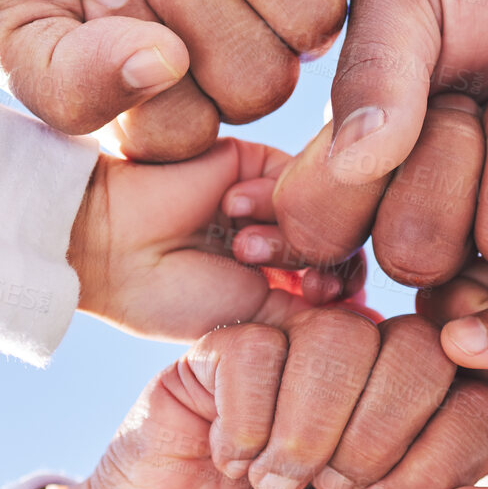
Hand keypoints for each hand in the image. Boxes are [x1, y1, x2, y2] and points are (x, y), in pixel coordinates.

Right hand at [0, 312, 487, 488]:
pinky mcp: (222, 350)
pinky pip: (260, 344)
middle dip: (373, 438)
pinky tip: (225, 458)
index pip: (476, 402)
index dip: (437, 457)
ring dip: (305, 428)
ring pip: (340, 335)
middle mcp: (365, 384)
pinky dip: (245, 416)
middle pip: (419, 351)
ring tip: (270, 483)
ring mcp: (293, 358)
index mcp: (414, 438)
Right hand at [69, 138, 376, 340]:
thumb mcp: (252, 320)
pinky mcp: (260, 163)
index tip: (319, 308)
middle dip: (327, 268)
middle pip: (348, 247)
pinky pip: (302, 171)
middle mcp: (286, 246)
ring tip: (245, 249)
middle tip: (299, 284)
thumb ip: (312, 316)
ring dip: (294, 234)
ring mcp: (277, 203)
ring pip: (330, 211)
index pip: (347, 289)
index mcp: (284, 290)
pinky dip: (277, 194)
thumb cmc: (171, 298)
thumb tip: (376, 325)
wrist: (111, 245)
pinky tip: (234, 210)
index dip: (345, 297)